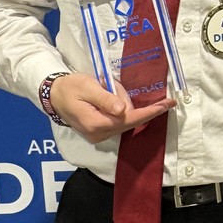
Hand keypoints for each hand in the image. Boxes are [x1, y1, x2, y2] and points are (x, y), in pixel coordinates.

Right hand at [49, 72, 173, 143]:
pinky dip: (121, 110)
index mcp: (97, 123)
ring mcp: (98, 136)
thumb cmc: (71, 87)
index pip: (130, 119)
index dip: (151, 112)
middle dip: (136, 105)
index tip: (168, 104)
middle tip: (129, 90)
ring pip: (124, 120)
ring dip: (125, 105)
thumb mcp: (88, 87)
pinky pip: (118, 122)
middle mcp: (99, 134)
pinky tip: (111, 98)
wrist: (54, 95)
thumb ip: (106, 98)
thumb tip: (123, 110)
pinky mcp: (99, 133)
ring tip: (108, 89)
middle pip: (129, 120)